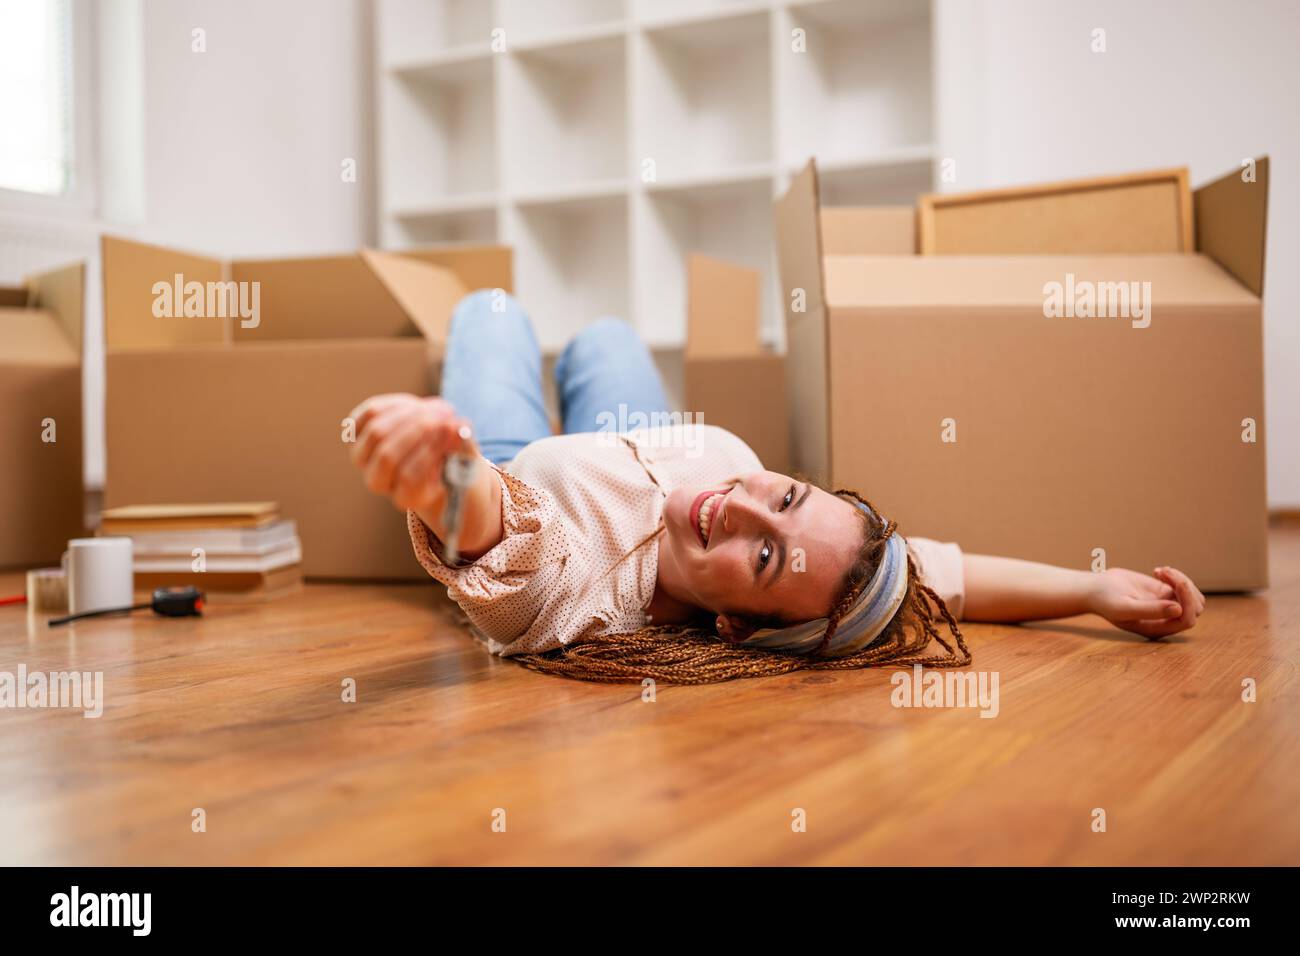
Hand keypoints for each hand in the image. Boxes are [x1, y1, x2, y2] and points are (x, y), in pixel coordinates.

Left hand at [347, 393, 473, 514]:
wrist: (427, 458)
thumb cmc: (449, 463)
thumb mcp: (463, 460)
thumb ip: (463, 447)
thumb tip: (460, 427)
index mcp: (406, 497)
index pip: (410, 478)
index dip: (431, 450)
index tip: (452, 428)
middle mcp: (379, 481)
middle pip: (388, 454)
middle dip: (419, 428)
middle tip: (447, 412)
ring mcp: (363, 458)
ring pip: (377, 431)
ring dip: (410, 413)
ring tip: (438, 407)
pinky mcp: (357, 434)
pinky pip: (370, 413)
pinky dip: (395, 404)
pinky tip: (417, 404)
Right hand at [1087, 566, 1205, 638]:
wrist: (1095, 589)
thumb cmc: (1106, 600)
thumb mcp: (1124, 607)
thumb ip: (1150, 610)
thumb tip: (1178, 609)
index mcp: (1157, 628)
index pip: (1186, 620)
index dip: (1187, 602)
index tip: (1177, 583)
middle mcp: (1166, 620)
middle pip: (1195, 608)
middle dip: (1185, 588)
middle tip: (1165, 572)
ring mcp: (1167, 606)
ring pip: (1193, 597)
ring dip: (1182, 580)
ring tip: (1161, 570)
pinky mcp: (1165, 593)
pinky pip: (1184, 586)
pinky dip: (1176, 575)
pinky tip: (1157, 570)